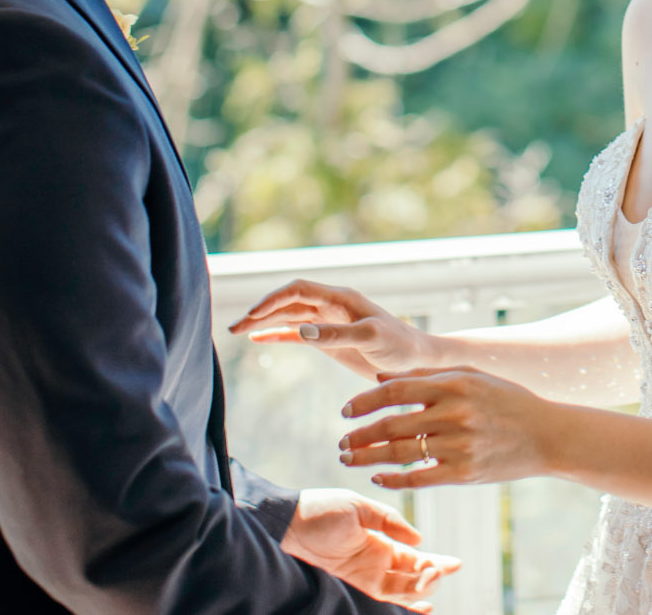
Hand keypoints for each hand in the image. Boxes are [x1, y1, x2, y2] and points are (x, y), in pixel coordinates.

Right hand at [229, 279, 440, 382]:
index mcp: (341, 298)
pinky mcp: (330, 339)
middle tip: (234, 327)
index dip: (273, 300)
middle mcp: (332, 305)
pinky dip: (276, 333)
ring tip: (237, 332)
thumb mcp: (370, 338)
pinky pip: (297, 333)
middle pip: (288, 301)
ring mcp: (329, 322)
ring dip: (264, 321)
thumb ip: (337, 334)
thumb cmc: (399, 346)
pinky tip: (257, 338)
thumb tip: (301, 330)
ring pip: (289, 316)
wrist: (416, 361)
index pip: (298, 290)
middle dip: (261, 311)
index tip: (251, 316)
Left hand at [279, 488, 459, 613]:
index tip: (456, 564)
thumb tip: (419, 538)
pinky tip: (421, 607)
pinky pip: (383, 598)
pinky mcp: (353, 585)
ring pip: (402, 589)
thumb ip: (390, 521)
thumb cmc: (321, 509)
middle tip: (438, 571)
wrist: (287, 523)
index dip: (436, 562)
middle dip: (431, 576)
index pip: (415, 556)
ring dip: (420, 588)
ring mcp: (366, 575)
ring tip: (431, 583)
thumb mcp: (359, 507)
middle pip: (413, 576)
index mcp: (382, 539)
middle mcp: (377, 561)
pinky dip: (404, 603)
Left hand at [339, 368, 565, 489]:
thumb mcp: (471, 377)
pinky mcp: (465, 471)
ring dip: (368, 457)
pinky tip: (378, 478)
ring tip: (349, 459)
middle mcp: (454, 413)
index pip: (395, 390)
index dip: (365, 400)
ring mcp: (459, 444)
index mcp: (454, 384)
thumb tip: (380, 378)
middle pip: (391, 423)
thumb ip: (425, 376)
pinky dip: (394, 479)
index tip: (346, 411)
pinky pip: (419, 477)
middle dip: (360, 433)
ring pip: (400, 452)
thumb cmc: (507, 400)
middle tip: (342, 440)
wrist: (548, 434)